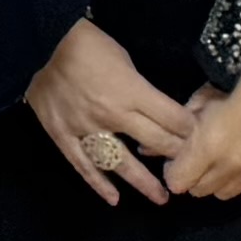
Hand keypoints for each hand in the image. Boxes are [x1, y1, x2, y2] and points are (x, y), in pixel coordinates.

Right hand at [25, 19, 200, 206]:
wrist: (41, 42)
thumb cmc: (88, 45)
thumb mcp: (125, 60)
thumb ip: (140, 89)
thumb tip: (157, 110)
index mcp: (131, 91)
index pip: (172, 119)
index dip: (190, 131)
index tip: (200, 139)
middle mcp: (113, 114)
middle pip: (155, 142)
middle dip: (176, 156)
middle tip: (189, 171)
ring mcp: (86, 129)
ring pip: (121, 162)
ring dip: (143, 182)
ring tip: (161, 197)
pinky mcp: (63, 136)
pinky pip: (83, 165)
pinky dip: (98, 184)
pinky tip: (114, 198)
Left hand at [160, 0, 240, 200]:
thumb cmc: (237, 83)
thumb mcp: (201, 101)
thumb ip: (179, 129)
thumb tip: (156, 147)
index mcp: (208, 147)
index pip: (178, 183)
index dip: (175, 172)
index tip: (179, 161)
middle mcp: (232, 165)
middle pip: (200, 191)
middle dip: (196, 176)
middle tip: (202, 158)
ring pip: (226, 193)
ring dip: (221, 180)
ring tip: (225, 160)